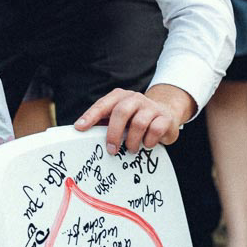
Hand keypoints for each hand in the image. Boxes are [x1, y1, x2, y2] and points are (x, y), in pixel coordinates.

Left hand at [74, 84, 195, 154]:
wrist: (166, 113)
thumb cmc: (135, 118)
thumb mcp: (119, 117)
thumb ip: (104, 122)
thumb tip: (83, 132)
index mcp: (120, 97)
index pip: (103, 105)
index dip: (91, 116)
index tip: (80, 128)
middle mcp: (135, 98)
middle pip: (121, 112)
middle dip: (113, 133)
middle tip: (111, 150)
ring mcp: (151, 107)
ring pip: (139, 123)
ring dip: (132, 141)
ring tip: (131, 149)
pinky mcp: (165, 118)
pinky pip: (155, 130)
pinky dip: (148, 141)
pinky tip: (146, 144)